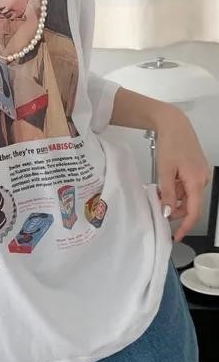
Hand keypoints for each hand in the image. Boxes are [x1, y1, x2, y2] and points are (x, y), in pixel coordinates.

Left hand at [154, 106, 211, 241]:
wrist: (174, 125)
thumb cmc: (170, 144)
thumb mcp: (164, 172)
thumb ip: (167, 194)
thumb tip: (167, 212)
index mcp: (196, 181)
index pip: (193, 211)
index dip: (185, 226)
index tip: (177, 236)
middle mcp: (203, 179)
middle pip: (190, 204)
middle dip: (175, 210)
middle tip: (159, 209)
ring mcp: (201, 174)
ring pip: (188, 196)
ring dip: (174, 198)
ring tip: (160, 191)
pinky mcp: (197, 170)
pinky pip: (188, 186)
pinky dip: (177, 189)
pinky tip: (167, 183)